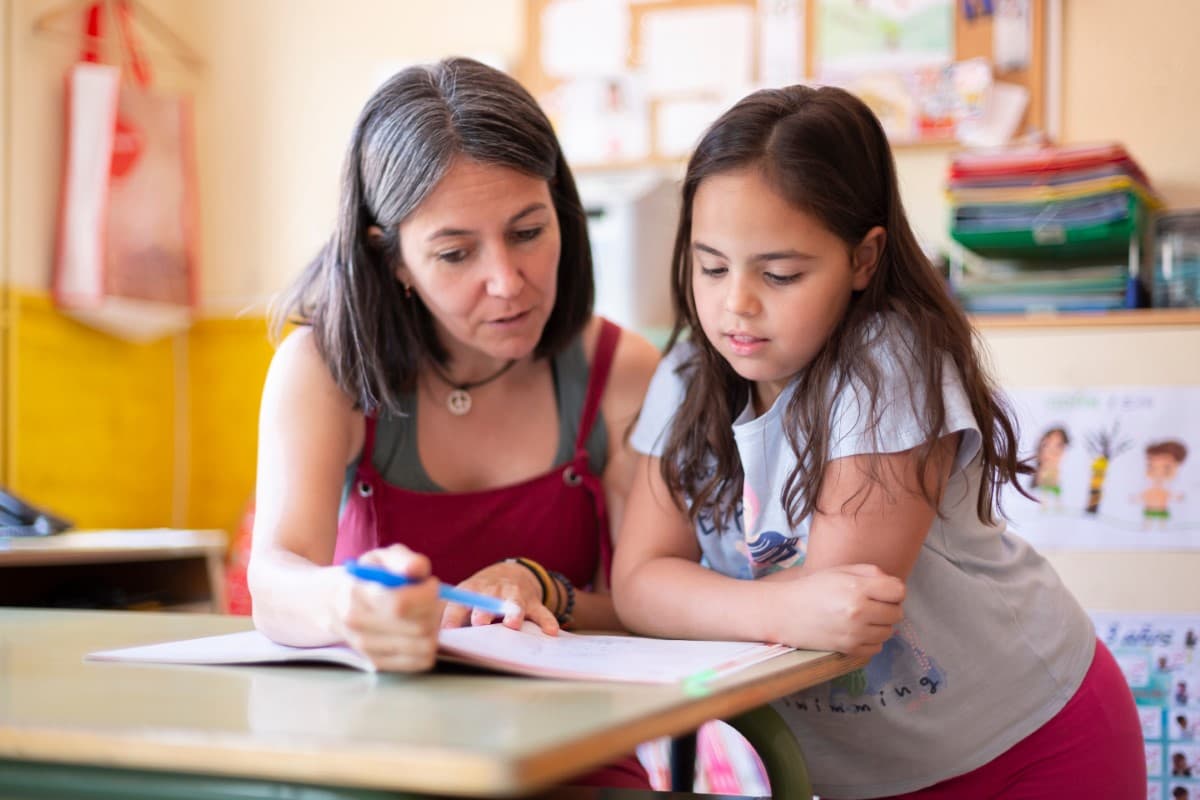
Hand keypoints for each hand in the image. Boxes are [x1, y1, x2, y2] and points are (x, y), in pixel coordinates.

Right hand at [333, 544, 440, 671]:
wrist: (334, 602)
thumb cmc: (368, 576)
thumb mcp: (383, 557)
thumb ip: (403, 559)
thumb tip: (418, 568)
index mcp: (357, 593)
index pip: (402, 604)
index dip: (427, 594)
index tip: (430, 583)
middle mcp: (357, 623)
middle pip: (418, 627)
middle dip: (435, 610)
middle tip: (432, 599)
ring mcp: (365, 646)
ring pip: (422, 646)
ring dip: (435, 629)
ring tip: (426, 613)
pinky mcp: (375, 663)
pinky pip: (418, 661)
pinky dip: (429, 646)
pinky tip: (420, 630)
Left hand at [442, 560, 558, 634]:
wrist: (512, 573)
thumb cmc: (482, 594)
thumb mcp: (466, 597)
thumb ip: (454, 615)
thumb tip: (433, 638)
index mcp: (471, 591)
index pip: (459, 603)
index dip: (452, 616)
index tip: (446, 630)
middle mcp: (493, 591)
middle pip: (487, 601)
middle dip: (483, 611)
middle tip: (479, 622)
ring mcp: (515, 595)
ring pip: (515, 603)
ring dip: (513, 612)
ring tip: (512, 624)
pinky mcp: (533, 602)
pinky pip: (541, 612)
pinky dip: (547, 621)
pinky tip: (550, 631)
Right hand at [771, 563, 904, 657]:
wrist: (785, 612)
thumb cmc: (812, 588)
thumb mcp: (840, 570)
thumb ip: (870, 572)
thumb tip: (894, 586)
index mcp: (857, 587)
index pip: (899, 591)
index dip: (892, 590)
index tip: (881, 590)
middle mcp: (859, 611)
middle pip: (897, 613)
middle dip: (888, 607)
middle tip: (871, 603)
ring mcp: (855, 633)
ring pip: (889, 631)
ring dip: (881, 624)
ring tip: (863, 617)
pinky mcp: (849, 649)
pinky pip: (877, 647)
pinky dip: (872, 640)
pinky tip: (858, 631)